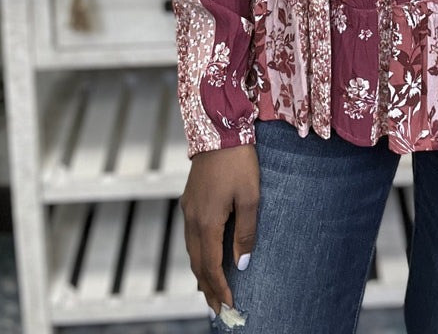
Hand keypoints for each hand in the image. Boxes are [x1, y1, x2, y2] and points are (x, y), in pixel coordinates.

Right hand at [180, 144, 259, 314]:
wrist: (218, 129)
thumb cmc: (239, 161)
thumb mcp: (250, 197)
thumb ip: (246, 232)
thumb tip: (241, 263)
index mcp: (207, 221)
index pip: (211, 266)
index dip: (220, 287)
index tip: (228, 305)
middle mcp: (192, 219)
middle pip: (197, 264)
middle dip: (207, 288)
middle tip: (217, 309)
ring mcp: (188, 209)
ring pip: (191, 251)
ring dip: (201, 273)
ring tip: (210, 291)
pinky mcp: (189, 200)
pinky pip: (190, 237)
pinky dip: (197, 254)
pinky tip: (204, 257)